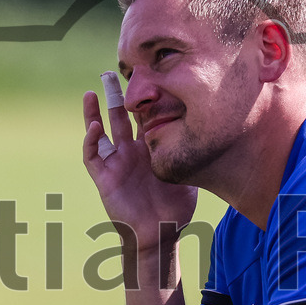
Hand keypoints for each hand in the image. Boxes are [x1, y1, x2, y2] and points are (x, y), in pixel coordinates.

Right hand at [82, 75, 197, 254]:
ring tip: (91, 92)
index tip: (145, 74)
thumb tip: (214, 130)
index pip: (143, 115)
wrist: (160, 233)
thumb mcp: (189, 172)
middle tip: (111, 71)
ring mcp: (116, 162)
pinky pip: (92, 155)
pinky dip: (90, 140)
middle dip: (115, 94)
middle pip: (119, 116)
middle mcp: (131, 151)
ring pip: (100, 131)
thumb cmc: (176, 207)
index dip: (142, 97)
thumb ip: (193, 151)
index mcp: (150, 147)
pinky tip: (94, 126)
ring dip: (93, 112)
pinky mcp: (105, 177)